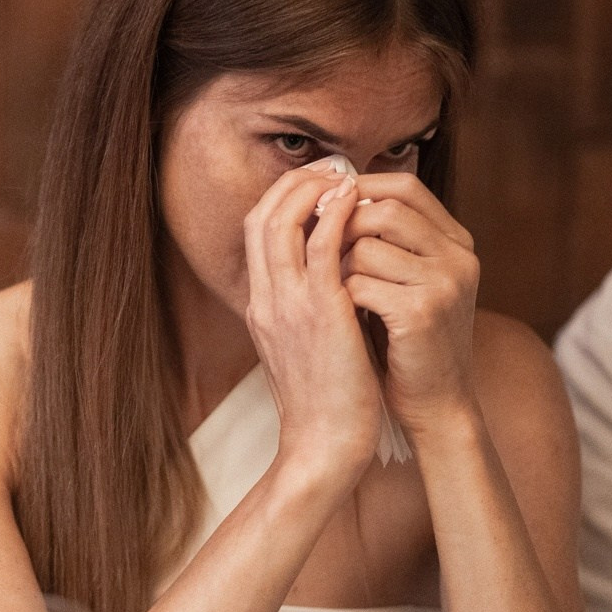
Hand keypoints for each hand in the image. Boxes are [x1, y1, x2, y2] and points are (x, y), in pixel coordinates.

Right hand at [242, 160, 380, 486]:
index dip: (282, 199)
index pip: (255, 233)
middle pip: (260, 217)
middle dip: (293, 183)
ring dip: (312, 189)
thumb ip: (303, 313)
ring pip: (283, 222)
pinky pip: (322, 246)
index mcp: (259, 306)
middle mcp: (265, 299)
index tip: (315, 184)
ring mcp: (287, 304)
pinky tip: (355, 201)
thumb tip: (327, 285)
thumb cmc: (322, 404)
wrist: (323, 445)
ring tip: (343, 174)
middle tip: (329, 166)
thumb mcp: (300, 350)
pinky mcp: (320, 312)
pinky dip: (335, 215)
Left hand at [338, 172, 480, 436]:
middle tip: (320, 251)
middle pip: (385, 209)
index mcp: (456, 242)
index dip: (359, 187)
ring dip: (337, 266)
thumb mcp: (407, 280)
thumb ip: (387, 241)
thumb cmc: (407, 340)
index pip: (406, 187)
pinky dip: (340, 297)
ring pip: (366, 246)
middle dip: (342, 226)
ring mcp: (445, 283)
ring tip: (333, 290)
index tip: (325, 204)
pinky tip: (342, 315)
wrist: (433, 403)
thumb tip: (332, 195)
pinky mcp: (422, 313)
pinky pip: (360, 283)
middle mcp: (459, 256)